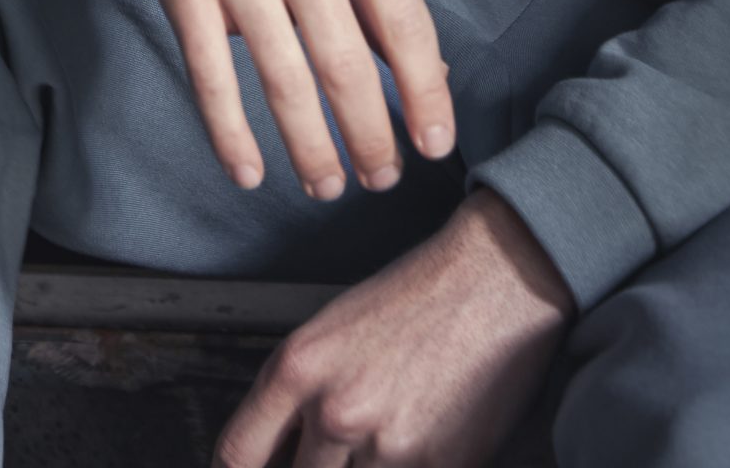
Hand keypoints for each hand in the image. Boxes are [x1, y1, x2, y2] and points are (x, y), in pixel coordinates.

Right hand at [50, 0, 454, 199]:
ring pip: (284, 83)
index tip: (434, 144)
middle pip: (347, 68)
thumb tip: (426, 74)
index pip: (405, 26)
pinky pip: (211, 77)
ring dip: (311, 151)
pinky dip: (232, 135)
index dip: (426, 96)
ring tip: (327, 186)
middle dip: (370, 140)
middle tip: (380, 179)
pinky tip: (249, 172)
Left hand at [214, 190, 572, 466]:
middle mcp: (335, 411)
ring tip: (390, 427)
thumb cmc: (415, 296)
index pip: (236, 453)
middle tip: (339, 447)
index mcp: (297, 368)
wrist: (493, 280)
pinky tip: (423, 437)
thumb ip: (298, 395)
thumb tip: (280, 451)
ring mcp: (387, 445)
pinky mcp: (439, 466)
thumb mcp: (332, 332)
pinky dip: (409, 466)